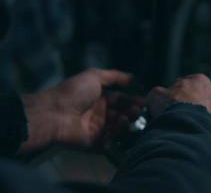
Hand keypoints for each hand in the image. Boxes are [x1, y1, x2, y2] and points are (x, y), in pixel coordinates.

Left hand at [20, 68, 143, 153]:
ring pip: (117, 128)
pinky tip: (118, 127)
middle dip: (132, 112)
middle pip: (121, 114)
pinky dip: (115, 135)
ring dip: (125, 122)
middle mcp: (99, 114)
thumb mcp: (94, 76)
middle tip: (140, 111)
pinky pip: (109, 142)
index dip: (132, 100)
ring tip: (127, 117)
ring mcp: (96, 130)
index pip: (120, 100)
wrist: (54, 113)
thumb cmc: (74, 93)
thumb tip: (132, 77)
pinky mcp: (93, 144)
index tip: (145, 102)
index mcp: (99, 99)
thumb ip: (114, 76)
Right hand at [147, 74, 210, 130]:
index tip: (168, 103)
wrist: (188, 129)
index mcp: (199, 80)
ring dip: (197, 118)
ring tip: (184, 128)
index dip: (175, 94)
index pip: (185, 84)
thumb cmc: (172, 108)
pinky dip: (202, 130)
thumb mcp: (156, 95)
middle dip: (188, 106)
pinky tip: (192, 135)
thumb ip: (158, 94)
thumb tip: (157, 98)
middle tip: (176, 116)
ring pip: (206, 113)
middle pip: (198, 98)